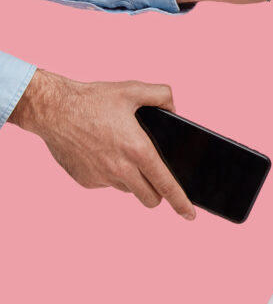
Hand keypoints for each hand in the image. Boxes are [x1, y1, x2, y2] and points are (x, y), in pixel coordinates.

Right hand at [7, 69, 195, 219]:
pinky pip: (106, 183)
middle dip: (157, 193)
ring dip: (132, 180)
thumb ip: (161, 95)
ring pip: (128, 189)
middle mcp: (121, 169)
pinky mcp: (86, 181)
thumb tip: (174, 110)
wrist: (51, 109)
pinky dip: (110, 173)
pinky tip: (102, 153)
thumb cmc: (93, 99)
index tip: (190, 215)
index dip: (181, 203)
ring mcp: (102, 178)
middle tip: (156, 179)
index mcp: (138, 150)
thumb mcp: (132, 89)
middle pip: (150, 198)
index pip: (166, 186)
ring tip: (122, 154)